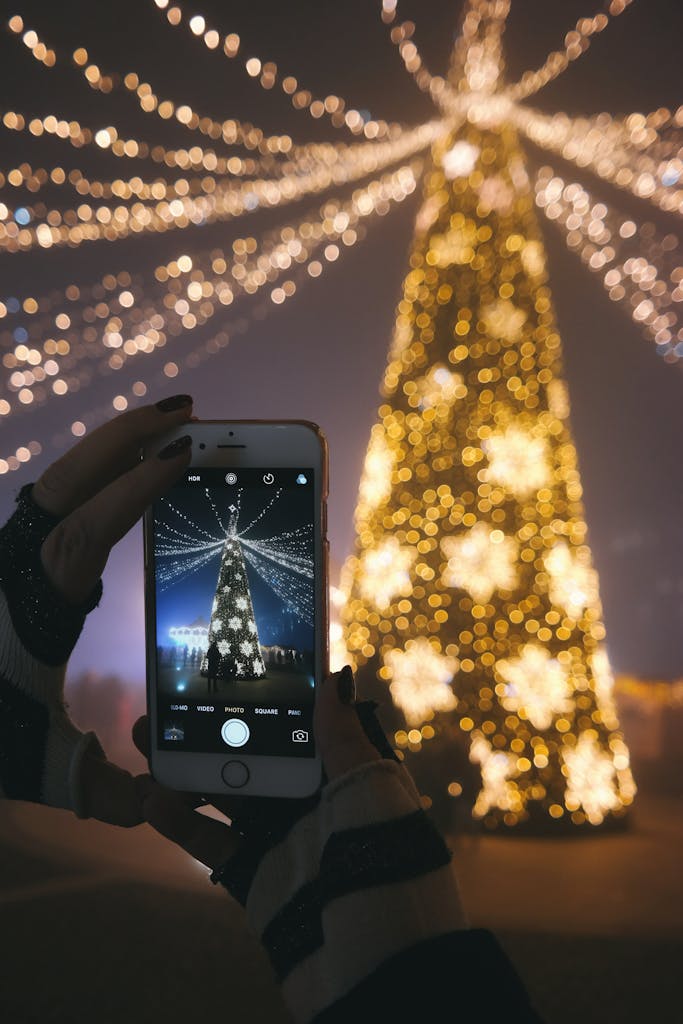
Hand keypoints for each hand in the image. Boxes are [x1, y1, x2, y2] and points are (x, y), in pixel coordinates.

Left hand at [0, 395, 195, 824]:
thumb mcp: (35, 767)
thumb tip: (159, 803)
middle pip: (68, 480)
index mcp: (31, 605)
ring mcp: (11, 555)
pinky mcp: (14, 557)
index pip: (85, 530)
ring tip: (170, 423)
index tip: (183, 456)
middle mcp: (16, 565)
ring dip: (113, 445)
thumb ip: (100, 789)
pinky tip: (129, 470)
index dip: (135, 489)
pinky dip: (97, 471)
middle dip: (128, 435)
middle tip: (190, 410)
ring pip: (60, 480)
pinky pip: (58, 498)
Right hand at [131, 667, 384, 869]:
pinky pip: (214, 843)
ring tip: (150, 743)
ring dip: (188, 771)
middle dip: (214, 732)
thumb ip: (342, 735)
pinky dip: (182, 823)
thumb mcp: (373, 785)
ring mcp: (282, 840)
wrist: (375, 955)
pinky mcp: (255, 877)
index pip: (304, 729)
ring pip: (227, 797)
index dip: (268, 705)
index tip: (231, 677)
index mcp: (348, 777)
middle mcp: (314, 805)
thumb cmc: (386, 855)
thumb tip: (334, 677)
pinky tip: (152, 799)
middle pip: (255, 758)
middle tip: (170, 706)